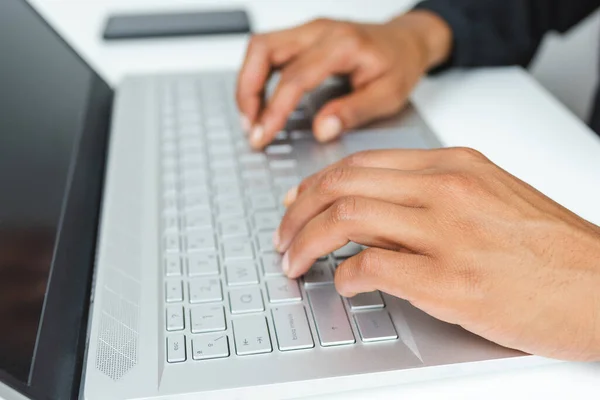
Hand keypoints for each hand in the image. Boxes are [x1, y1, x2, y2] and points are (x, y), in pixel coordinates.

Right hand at [236, 11, 451, 147]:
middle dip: (248, 92)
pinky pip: (268, 50)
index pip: (294, 77)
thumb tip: (321, 130)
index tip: (262, 135)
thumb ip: (353, 112)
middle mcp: (320, 30)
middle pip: (264, 50)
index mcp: (343, 45)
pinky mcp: (303, 36)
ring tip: (251, 117)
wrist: (407, 42)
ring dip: (248, 83)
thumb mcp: (387, 96)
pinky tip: (261, 101)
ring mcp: (309, 30)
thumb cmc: (400, 65)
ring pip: (260, 47)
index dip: (273, 110)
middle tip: (250, 126)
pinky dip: (257, 76)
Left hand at [274, 148, 599, 360]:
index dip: (316, 183)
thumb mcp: (489, 196)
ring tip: (294, 262)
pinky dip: (345, 276)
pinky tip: (342, 285)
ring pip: (347, 220)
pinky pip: (373, 268)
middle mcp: (446, 190)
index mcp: (454, 166)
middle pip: (343, 185)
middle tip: (283, 235)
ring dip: (307, 243)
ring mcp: (447, 234)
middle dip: (297, 212)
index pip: (361, 163)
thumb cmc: (549, 245)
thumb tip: (374, 210)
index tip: (297, 201)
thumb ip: (429, 196)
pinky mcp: (450, 281)